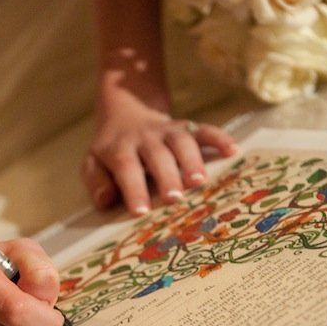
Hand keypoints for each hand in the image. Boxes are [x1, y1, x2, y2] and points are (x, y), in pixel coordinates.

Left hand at [82, 78, 236, 215]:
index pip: (126, 168)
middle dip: (166, 176)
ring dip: (192, 160)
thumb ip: (97, 182)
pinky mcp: (187, 128)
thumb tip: (105, 201)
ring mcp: (168, 131)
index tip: (141, 211)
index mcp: (120, 150)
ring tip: (200, 181)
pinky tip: (233, 150)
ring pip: (181, 142)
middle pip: (157, 156)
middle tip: (175, 199)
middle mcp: (145, 138)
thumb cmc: (111, 152)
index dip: (133, 189)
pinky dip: (219, 138)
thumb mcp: (93, 164)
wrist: (127, 113)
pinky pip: (204, 130)